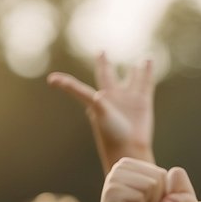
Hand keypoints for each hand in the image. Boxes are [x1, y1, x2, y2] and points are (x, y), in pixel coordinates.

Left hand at [48, 53, 154, 171]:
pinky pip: (146, 82)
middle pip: (109, 76)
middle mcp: (115, 97)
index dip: (94, 66)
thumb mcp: (93, 106)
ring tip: (142, 60)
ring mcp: (130, 100)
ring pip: (133, 79)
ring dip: (136, 70)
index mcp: (101, 97)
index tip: (86, 58)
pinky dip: (148, 71)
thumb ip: (75, 90)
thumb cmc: (109, 132)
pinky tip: (149, 61)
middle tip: (101, 52)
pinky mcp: (144, 102)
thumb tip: (51, 79)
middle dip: (106, 65)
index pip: (96, 77)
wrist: (128, 149)